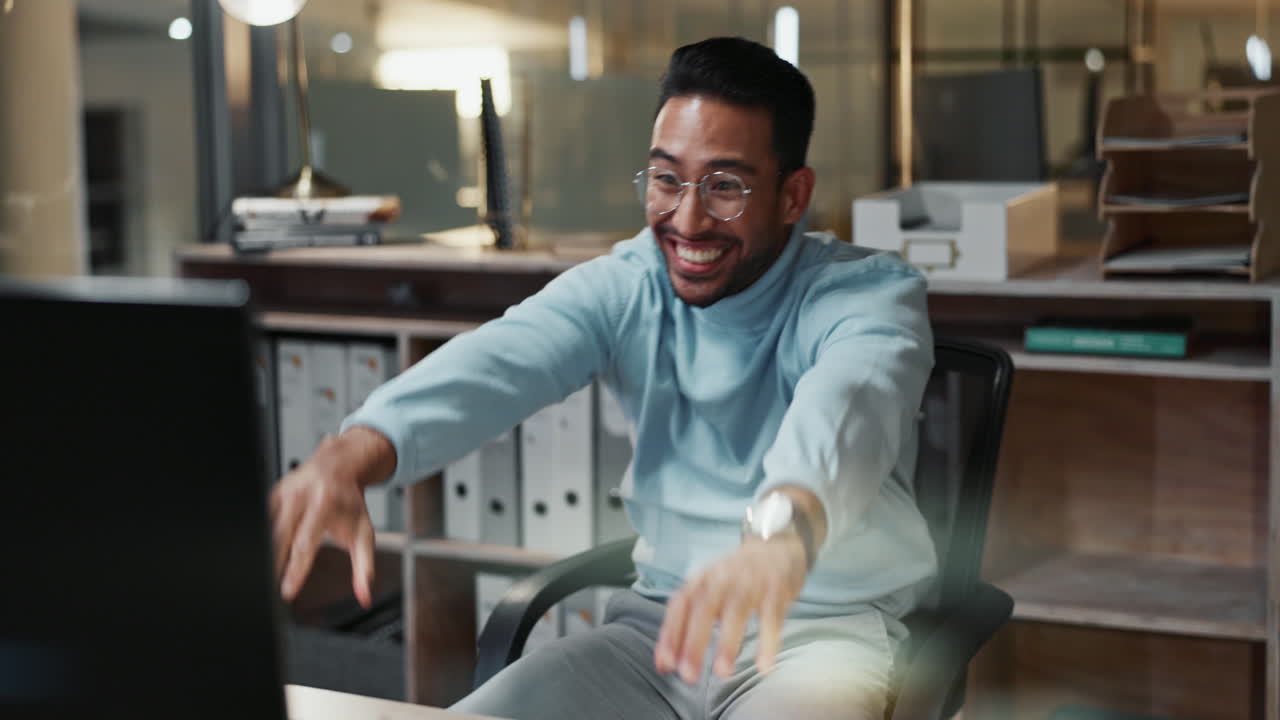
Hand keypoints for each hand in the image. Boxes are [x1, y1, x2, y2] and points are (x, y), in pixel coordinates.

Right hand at [270, 426, 394, 607]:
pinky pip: (262, 520)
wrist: (341, 466)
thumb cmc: (351, 503)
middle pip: (279, 537)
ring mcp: (284, 493)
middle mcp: (301, 497)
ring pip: (266, 529)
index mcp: (325, 504)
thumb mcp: (364, 533)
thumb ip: (365, 566)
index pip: (305, 544)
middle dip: (273, 565)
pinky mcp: (272, 494)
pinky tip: (262, 556)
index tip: (287, 592)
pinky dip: (261, 539)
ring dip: (264, 554)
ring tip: (264, 577)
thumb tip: (365, 596)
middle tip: (268, 590)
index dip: (295, 571)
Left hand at [653, 534, 807, 682]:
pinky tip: (764, 667)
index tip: (666, 665)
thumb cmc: (737, 576)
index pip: (680, 606)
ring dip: (728, 643)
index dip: (671, 634)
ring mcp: (750, 582)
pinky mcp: (776, 589)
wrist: (777, 544)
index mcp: (702, 579)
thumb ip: (689, 621)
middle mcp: (722, 578)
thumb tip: (666, 663)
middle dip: (694, 643)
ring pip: (736, 612)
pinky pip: (772, 618)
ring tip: (722, 673)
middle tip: (689, 676)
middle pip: (704, 610)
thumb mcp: (710, 588)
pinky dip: (768, 642)